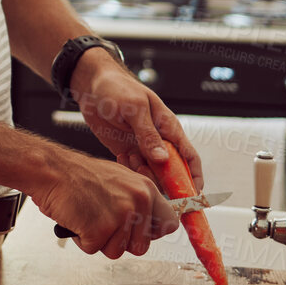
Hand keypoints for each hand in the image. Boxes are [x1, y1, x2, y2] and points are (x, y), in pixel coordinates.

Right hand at [31, 146, 178, 259]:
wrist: (51, 170)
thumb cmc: (78, 175)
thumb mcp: (119, 179)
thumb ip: (137, 200)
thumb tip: (149, 223)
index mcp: (145, 189)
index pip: (170, 223)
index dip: (153, 233)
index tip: (140, 231)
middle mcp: (138, 201)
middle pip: (141, 246)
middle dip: (119, 241)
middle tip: (101, 220)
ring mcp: (120, 216)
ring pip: (117, 252)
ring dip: (99, 240)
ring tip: (87, 216)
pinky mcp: (100, 229)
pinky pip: (93, 249)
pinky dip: (81, 240)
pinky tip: (77, 219)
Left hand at [72, 49, 204, 192]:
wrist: (91, 86)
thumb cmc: (117, 87)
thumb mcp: (134, 108)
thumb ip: (148, 134)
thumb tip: (163, 159)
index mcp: (168, 128)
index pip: (189, 158)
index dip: (194, 179)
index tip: (193, 198)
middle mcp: (159, 141)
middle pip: (172, 173)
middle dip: (165, 184)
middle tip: (149, 184)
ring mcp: (143, 148)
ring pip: (152, 175)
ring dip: (143, 175)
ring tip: (130, 159)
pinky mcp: (127, 151)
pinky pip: (133, 171)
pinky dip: (129, 171)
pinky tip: (120, 158)